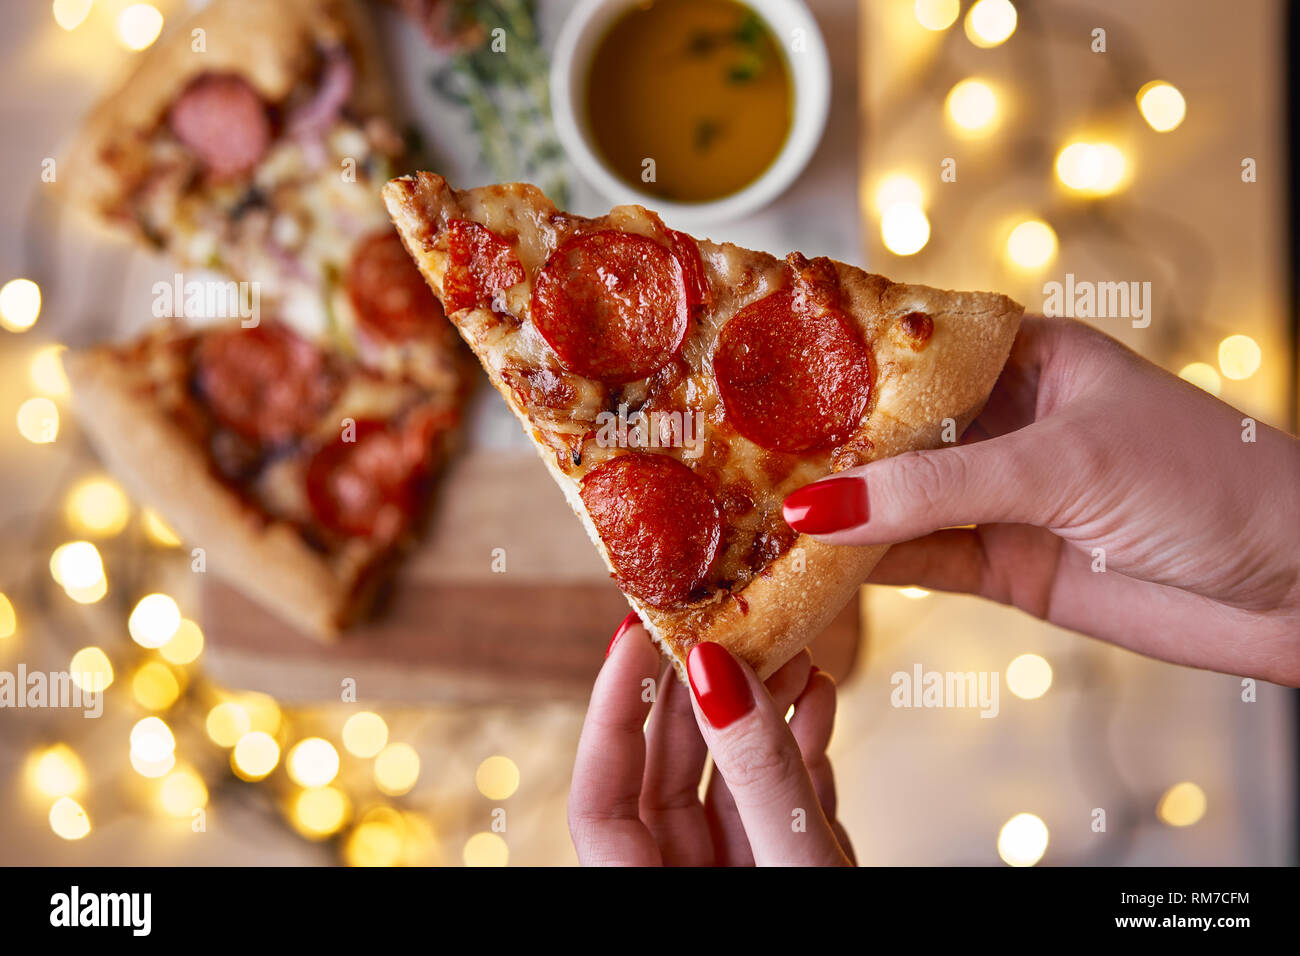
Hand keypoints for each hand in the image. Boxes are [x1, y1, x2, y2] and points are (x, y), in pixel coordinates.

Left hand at [568, 615, 853, 865]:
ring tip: (790, 655)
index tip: (636, 638)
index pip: (598, 799)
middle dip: (702, 694)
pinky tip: (816, 698)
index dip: (611, 712)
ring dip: (760, 710)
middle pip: (666, 774)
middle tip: (725, 627)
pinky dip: (799, 746)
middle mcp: (688, 884)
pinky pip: (779, 799)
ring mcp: (741, 875)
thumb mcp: (796, 867)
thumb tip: (717, 671)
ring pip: (729, 780)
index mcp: (651, 897)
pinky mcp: (789, 867)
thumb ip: (759, 778)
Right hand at [782, 317, 1299, 685]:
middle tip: (720, 451)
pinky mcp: (997, 563)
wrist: (1294, 589)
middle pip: (885, 431)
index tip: (750, 365)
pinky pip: (911, 560)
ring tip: (738, 511)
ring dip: (825, 511)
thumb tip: (814, 509)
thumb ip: (935, 488)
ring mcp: (993, 496)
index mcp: (1021, 358)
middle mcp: (998, 422)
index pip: (906, 350)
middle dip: (813, 445)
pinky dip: (856, 567)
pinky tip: (797, 566)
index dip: (831, 359)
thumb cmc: (1206, 482)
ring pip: (888, 500)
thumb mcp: (1062, 463)